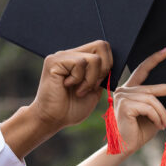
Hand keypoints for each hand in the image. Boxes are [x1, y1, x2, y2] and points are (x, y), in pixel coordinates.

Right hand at [0, 41, 112, 159]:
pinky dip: (80, 79)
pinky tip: (67, 86)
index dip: (108, 65)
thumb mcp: (95, 89)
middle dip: (103, 69)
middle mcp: (70, 53)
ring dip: (91, 79)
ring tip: (79, 90)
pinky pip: (80, 63)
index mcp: (80, 58)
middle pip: (102, 46)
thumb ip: (102, 74)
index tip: (98, 83)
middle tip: (91, 86)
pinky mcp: (54, 61)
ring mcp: (61, 56)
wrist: (53, 120)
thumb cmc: (72, 107)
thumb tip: (112, 63)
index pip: (103, 47)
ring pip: (94, 58)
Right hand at [113, 47, 165, 155]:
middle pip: (151, 87)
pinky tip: (157, 125)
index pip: (141, 70)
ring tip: (165, 124)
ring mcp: (122, 97)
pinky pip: (148, 107)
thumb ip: (157, 101)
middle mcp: (123, 91)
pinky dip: (156, 117)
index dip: (153, 60)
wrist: (125, 147)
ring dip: (162, 114)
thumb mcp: (152, 113)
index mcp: (129, 90)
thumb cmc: (138, 131)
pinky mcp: (124, 105)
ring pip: (152, 100)